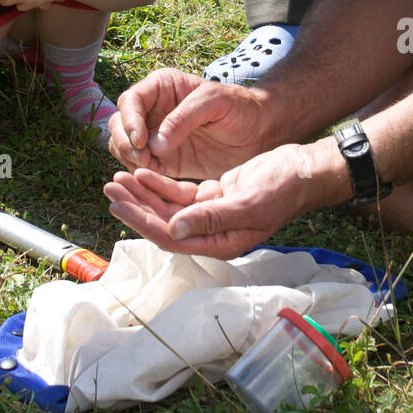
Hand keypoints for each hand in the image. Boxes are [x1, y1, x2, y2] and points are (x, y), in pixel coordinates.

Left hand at [104, 144, 320, 258]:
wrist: (303, 170)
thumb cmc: (282, 188)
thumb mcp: (247, 202)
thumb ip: (210, 218)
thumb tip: (173, 229)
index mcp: (220, 243)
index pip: (170, 237)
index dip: (141, 221)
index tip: (118, 204)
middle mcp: (211, 233)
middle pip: (163, 223)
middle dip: (134, 205)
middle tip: (109, 186)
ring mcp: (210, 215)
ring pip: (167, 207)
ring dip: (142, 193)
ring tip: (117, 178)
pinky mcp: (212, 196)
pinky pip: (179, 193)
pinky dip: (160, 183)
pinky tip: (143, 172)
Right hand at [108, 67, 269, 178]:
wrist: (259, 133)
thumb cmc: (239, 108)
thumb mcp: (214, 102)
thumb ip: (184, 118)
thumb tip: (155, 143)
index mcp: (162, 87)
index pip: (130, 100)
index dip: (129, 120)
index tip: (140, 140)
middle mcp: (153, 110)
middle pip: (119, 123)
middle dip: (124, 141)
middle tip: (142, 158)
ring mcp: (155, 136)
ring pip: (123, 146)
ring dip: (129, 158)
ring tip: (149, 167)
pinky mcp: (164, 160)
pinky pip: (139, 166)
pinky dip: (140, 173)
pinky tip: (155, 176)